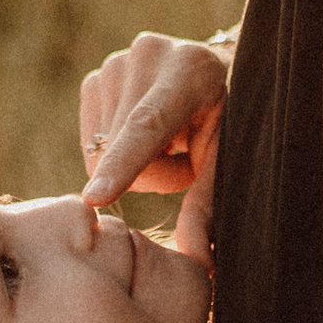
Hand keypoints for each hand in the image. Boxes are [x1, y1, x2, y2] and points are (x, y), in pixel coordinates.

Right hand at [78, 30, 231, 267]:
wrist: (218, 74)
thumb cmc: (231, 121)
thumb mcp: (227, 159)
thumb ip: (208, 207)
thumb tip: (201, 268)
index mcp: (191, 69)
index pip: (148, 125)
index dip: (123, 164)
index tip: (94, 198)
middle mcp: (148, 54)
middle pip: (123, 151)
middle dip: (154, 174)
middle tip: (188, 156)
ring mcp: (116, 62)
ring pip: (102, 153)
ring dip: (137, 164)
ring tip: (172, 140)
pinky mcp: (96, 77)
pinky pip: (91, 145)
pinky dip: (118, 152)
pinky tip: (148, 135)